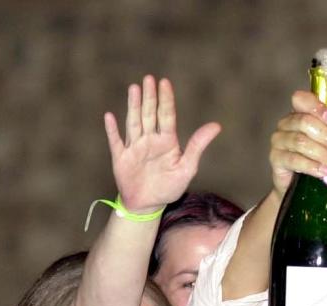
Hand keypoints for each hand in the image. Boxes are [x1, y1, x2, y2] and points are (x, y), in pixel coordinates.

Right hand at [104, 75, 220, 212]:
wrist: (148, 204)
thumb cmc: (170, 186)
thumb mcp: (187, 167)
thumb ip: (198, 145)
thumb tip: (216, 125)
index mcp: (167, 141)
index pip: (167, 116)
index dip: (166, 100)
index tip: (164, 83)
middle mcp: (150, 140)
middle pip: (149, 114)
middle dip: (149, 97)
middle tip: (149, 79)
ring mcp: (135, 147)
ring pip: (134, 122)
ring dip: (133, 106)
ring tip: (134, 88)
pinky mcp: (121, 157)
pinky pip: (116, 141)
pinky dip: (112, 130)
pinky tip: (110, 117)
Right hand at [269, 90, 326, 198]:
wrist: (305, 184)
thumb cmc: (319, 156)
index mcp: (299, 113)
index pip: (301, 99)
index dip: (315, 106)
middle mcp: (286, 123)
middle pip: (304, 122)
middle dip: (326, 136)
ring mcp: (278, 140)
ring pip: (300, 142)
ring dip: (322, 153)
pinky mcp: (275, 158)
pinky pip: (293, 159)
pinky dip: (311, 165)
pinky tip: (323, 171)